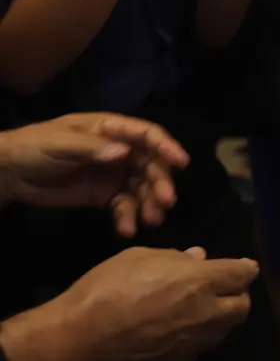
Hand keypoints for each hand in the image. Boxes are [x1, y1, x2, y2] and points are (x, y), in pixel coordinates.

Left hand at [0, 114, 188, 236]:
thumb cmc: (34, 147)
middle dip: (160, 183)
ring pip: (142, 188)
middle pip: (150, 165)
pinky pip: (124, 206)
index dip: (166, 147)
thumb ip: (92, 148)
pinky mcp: (104, 195)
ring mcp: (113, 174)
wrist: (8, 173)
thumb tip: (124, 154)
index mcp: (111, 130)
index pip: (146, 135)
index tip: (181, 163)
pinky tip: (125, 230)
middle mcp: (119, 151)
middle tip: (165, 202)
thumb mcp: (60, 143)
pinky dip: (128, 218)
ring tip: (150, 221)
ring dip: (149, 203)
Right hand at [0, 247, 256, 360]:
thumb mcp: (138, 258)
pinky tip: (174, 334)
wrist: (77, 341)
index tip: (243, 267)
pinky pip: (197, 351)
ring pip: (223, 332)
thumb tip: (199, 257)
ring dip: (218, 320)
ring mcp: (192, 344)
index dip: (245, 269)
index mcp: (199, 282)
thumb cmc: (105, 289)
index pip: (243, 274)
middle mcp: (205, 314)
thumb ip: (175, 258)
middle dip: (238, 296)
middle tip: (221, 291)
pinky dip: (194, 340)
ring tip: (198, 312)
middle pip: (243, 307)